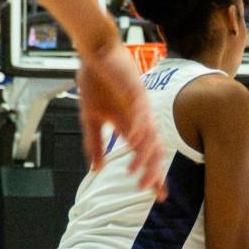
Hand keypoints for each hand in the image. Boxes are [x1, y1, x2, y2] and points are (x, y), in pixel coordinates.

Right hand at [74, 39, 165, 198]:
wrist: (94, 53)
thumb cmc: (95, 82)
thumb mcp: (90, 118)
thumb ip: (95, 144)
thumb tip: (96, 170)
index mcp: (130, 126)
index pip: (146, 155)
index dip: (153, 174)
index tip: (157, 195)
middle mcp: (140, 119)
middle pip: (154, 151)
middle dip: (153, 172)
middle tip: (150, 191)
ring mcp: (139, 106)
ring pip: (149, 136)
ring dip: (144, 157)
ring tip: (138, 174)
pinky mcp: (135, 92)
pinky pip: (140, 113)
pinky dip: (139, 129)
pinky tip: (136, 142)